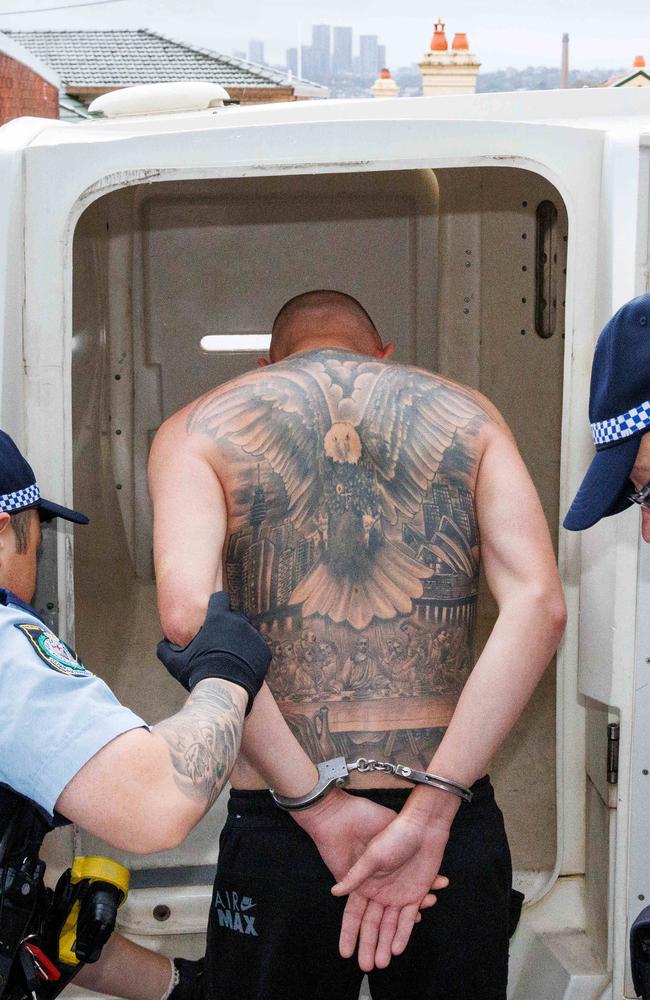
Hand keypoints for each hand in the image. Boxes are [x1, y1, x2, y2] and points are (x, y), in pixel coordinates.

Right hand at [156, 592, 269, 710]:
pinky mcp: (264, 650)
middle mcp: (239, 622)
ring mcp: (254, 635)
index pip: (220, 599)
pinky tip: (242, 665)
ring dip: (240, 638)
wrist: (225, 691)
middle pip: (235, 615)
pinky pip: (258, 646)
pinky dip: (251, 653)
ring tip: (231, 655)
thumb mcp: (176, 662)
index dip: (216, 605)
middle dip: (228, 624)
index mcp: (218, 618)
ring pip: (247, 631)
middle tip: (220, 641)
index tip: (213, 614)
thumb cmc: (199, 672)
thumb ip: (166, 649)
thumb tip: (161, 644)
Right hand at [293, 790, 447, 970]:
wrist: (423, 827)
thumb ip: (355, 876)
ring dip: (386, 944)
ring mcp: (398, 894)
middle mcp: (380, 892)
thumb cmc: (394, 837)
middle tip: (366, 967)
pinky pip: (409, 918)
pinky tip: (398, 948)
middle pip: (372, 924)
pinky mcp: (415, 894)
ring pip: (390, 926)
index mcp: (365, 883)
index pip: (354, 914)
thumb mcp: (372, 856)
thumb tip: (334, 892)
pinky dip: (404, 933)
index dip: (349, 932)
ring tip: (382, 963)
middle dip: (368, 945)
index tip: (344, 952)